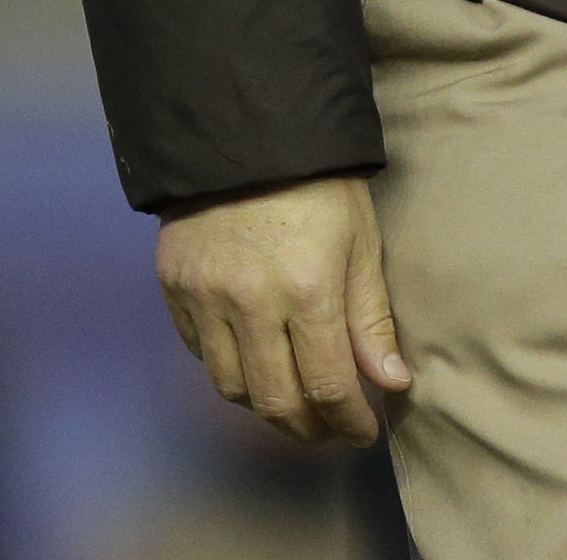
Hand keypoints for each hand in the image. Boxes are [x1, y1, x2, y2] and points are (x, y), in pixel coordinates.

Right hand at [155, 173, 408, 445]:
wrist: (247, 135)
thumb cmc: (321, 186)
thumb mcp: (363, 242)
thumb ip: (371, 318)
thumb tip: (392, 382)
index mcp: (307, 291)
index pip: (329, 384)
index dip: (349, 420)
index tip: (366, 432)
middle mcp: (249, 305)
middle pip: (274, 400)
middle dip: (307, 428)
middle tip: (331, 431)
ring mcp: (205, 299)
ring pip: (231, 386)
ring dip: (266, 407)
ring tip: (297, 406)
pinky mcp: (175, 290)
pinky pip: (200, 354)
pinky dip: (229, 371)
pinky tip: (257, 366)